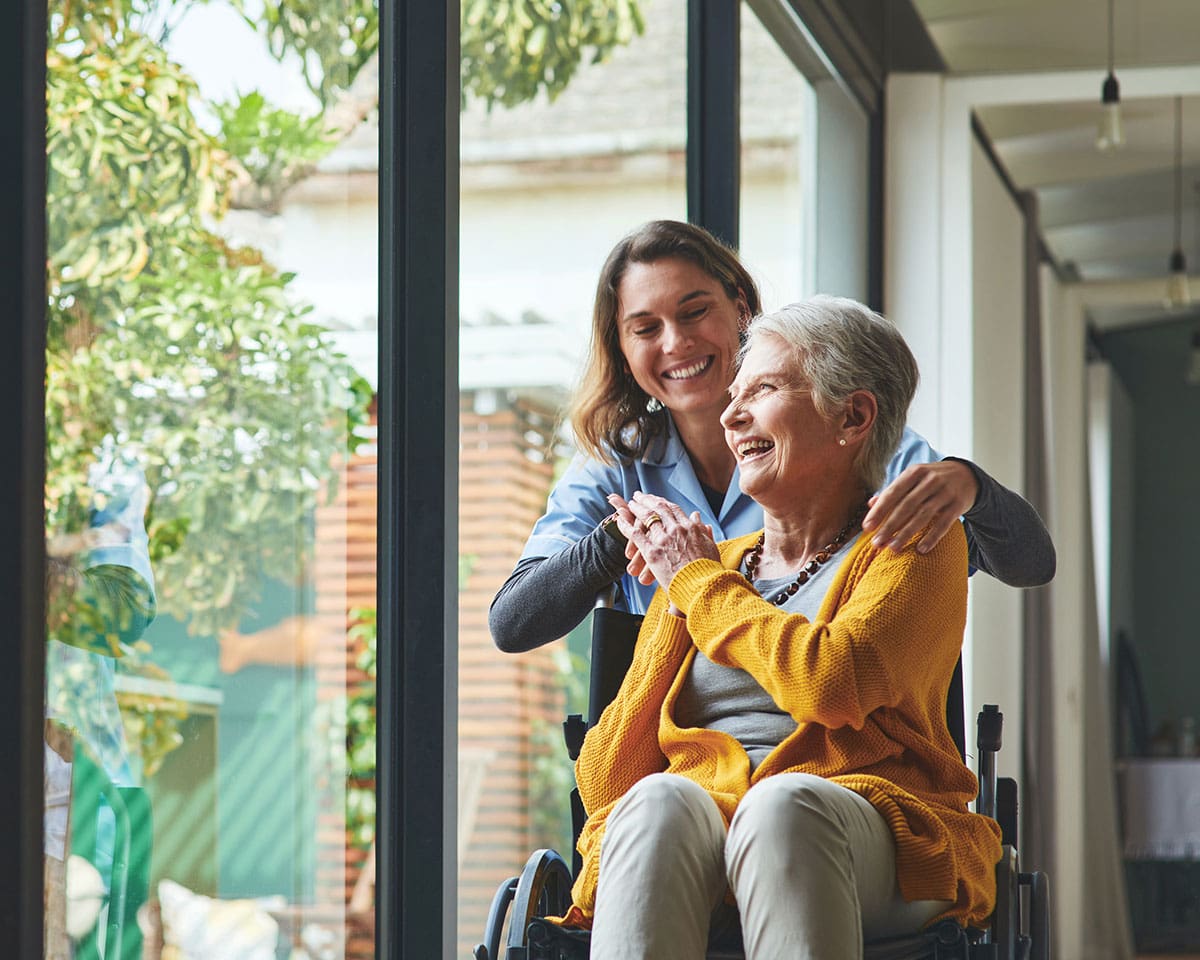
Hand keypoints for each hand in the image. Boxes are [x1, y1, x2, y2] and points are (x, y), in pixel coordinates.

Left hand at [607, 493, 718, 601]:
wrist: (704, 586)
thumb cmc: (709, 571)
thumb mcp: (710, 546)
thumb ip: (703, 531)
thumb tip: (697, 516)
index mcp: (691, 528)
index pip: (674, 509)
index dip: (663, 502)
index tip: (656, 499)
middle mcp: (677, 529)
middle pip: (659, 508)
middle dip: (648, 500)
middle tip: (639, 496)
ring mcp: (664, 539)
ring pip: (647, 517)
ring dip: (637, 508)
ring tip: (630, 504)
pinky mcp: (652, 552)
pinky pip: (636, 534)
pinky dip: (626, 525)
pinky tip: (620, 519)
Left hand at [862, 459, 978, 553]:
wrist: (967, 475)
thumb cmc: (931, 479)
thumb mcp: (913, 479)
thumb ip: (893, 491)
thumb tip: (870, 504)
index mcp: (914, 472)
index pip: (893, 493)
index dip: (879, 511)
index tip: (867, 528)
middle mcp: (930, 481)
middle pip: (906, 506)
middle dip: (889, 526)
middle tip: (877, 543)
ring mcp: (945, 492)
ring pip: (923, 515)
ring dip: (906, 533)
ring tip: (893, 548)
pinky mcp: (958, 505)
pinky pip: (943, 524)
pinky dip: (932, 537)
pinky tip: (920, 549)